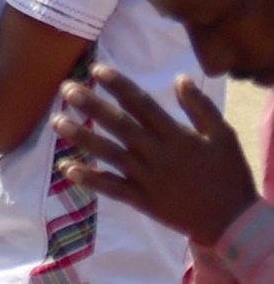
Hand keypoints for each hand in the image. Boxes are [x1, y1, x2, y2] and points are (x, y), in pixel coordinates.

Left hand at [57, 66, 259, 244]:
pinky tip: (67, 168)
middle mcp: (159, 155)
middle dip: (92, 106)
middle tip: (66, 88)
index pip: (143, 105)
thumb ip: (201, 107)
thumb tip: (180, 78)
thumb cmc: (229, 175)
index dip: (119, 86)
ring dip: (82, 138)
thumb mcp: (224, 136)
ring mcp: (149, 179)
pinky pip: (113, 188)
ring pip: (110, 155)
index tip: (96, 69)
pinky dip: (90, 179)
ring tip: (56, 121)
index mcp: (177, 136)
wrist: (234, 222)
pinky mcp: (143, 201)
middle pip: (120, 126)